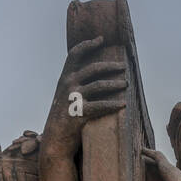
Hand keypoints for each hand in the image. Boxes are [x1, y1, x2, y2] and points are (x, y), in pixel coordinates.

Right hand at [41, 37, 126, 158]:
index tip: (101, 39)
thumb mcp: (64, 97)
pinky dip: (113, 104)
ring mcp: (73, 98)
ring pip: (100, 86)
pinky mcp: (80, 113)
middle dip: (111, 66)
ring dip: (116, 84)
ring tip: (126, 84)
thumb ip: (74, 84)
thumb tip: (90, 74)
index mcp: (64, 78)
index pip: (75, 54)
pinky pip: (101, 106)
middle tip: (123, 67)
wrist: (55, 140)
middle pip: (93, 68)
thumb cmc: (63, 118)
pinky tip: (123, 104)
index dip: (88, 44)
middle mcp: (68, 85)